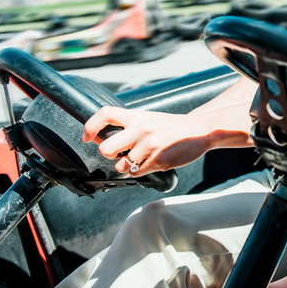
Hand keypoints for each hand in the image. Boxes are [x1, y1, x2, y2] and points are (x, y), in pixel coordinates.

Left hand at [84, 107, 215, 175]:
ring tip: (142, 158)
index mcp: (137, 116)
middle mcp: (142, 129)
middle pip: (106, 148)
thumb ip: (128, 126)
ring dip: (128, 166)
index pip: (105, 114)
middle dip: (109, 155)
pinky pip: (137, 173)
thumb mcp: (149, 119)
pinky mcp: (158, 160)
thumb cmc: (172, 126)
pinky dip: (142, 171)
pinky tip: (153, 161)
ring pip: (122, 165)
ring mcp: (150, 145)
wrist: (199, 131)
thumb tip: (101, 138)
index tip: (86, 137)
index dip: (90, 126)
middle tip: (119, 153)